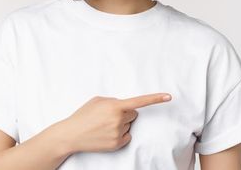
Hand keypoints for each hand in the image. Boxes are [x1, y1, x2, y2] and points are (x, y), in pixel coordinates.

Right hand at [55, 93, 171, 153]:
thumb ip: (114, 100)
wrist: (71, 135)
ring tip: (103, 126)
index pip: (140, 101)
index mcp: (115, 106)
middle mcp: (119, 119)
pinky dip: (120, 134)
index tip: (169, 96)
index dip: (156, 98)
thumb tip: (125, 106)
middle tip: (108, 117)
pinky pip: (127, 136)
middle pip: (133, 114)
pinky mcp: (117, 144)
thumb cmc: (83, 115)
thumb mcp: (97, 101)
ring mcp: (118, 133)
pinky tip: (106, 134)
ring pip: (129, 125)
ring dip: (120, 124)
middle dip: (125, 114)